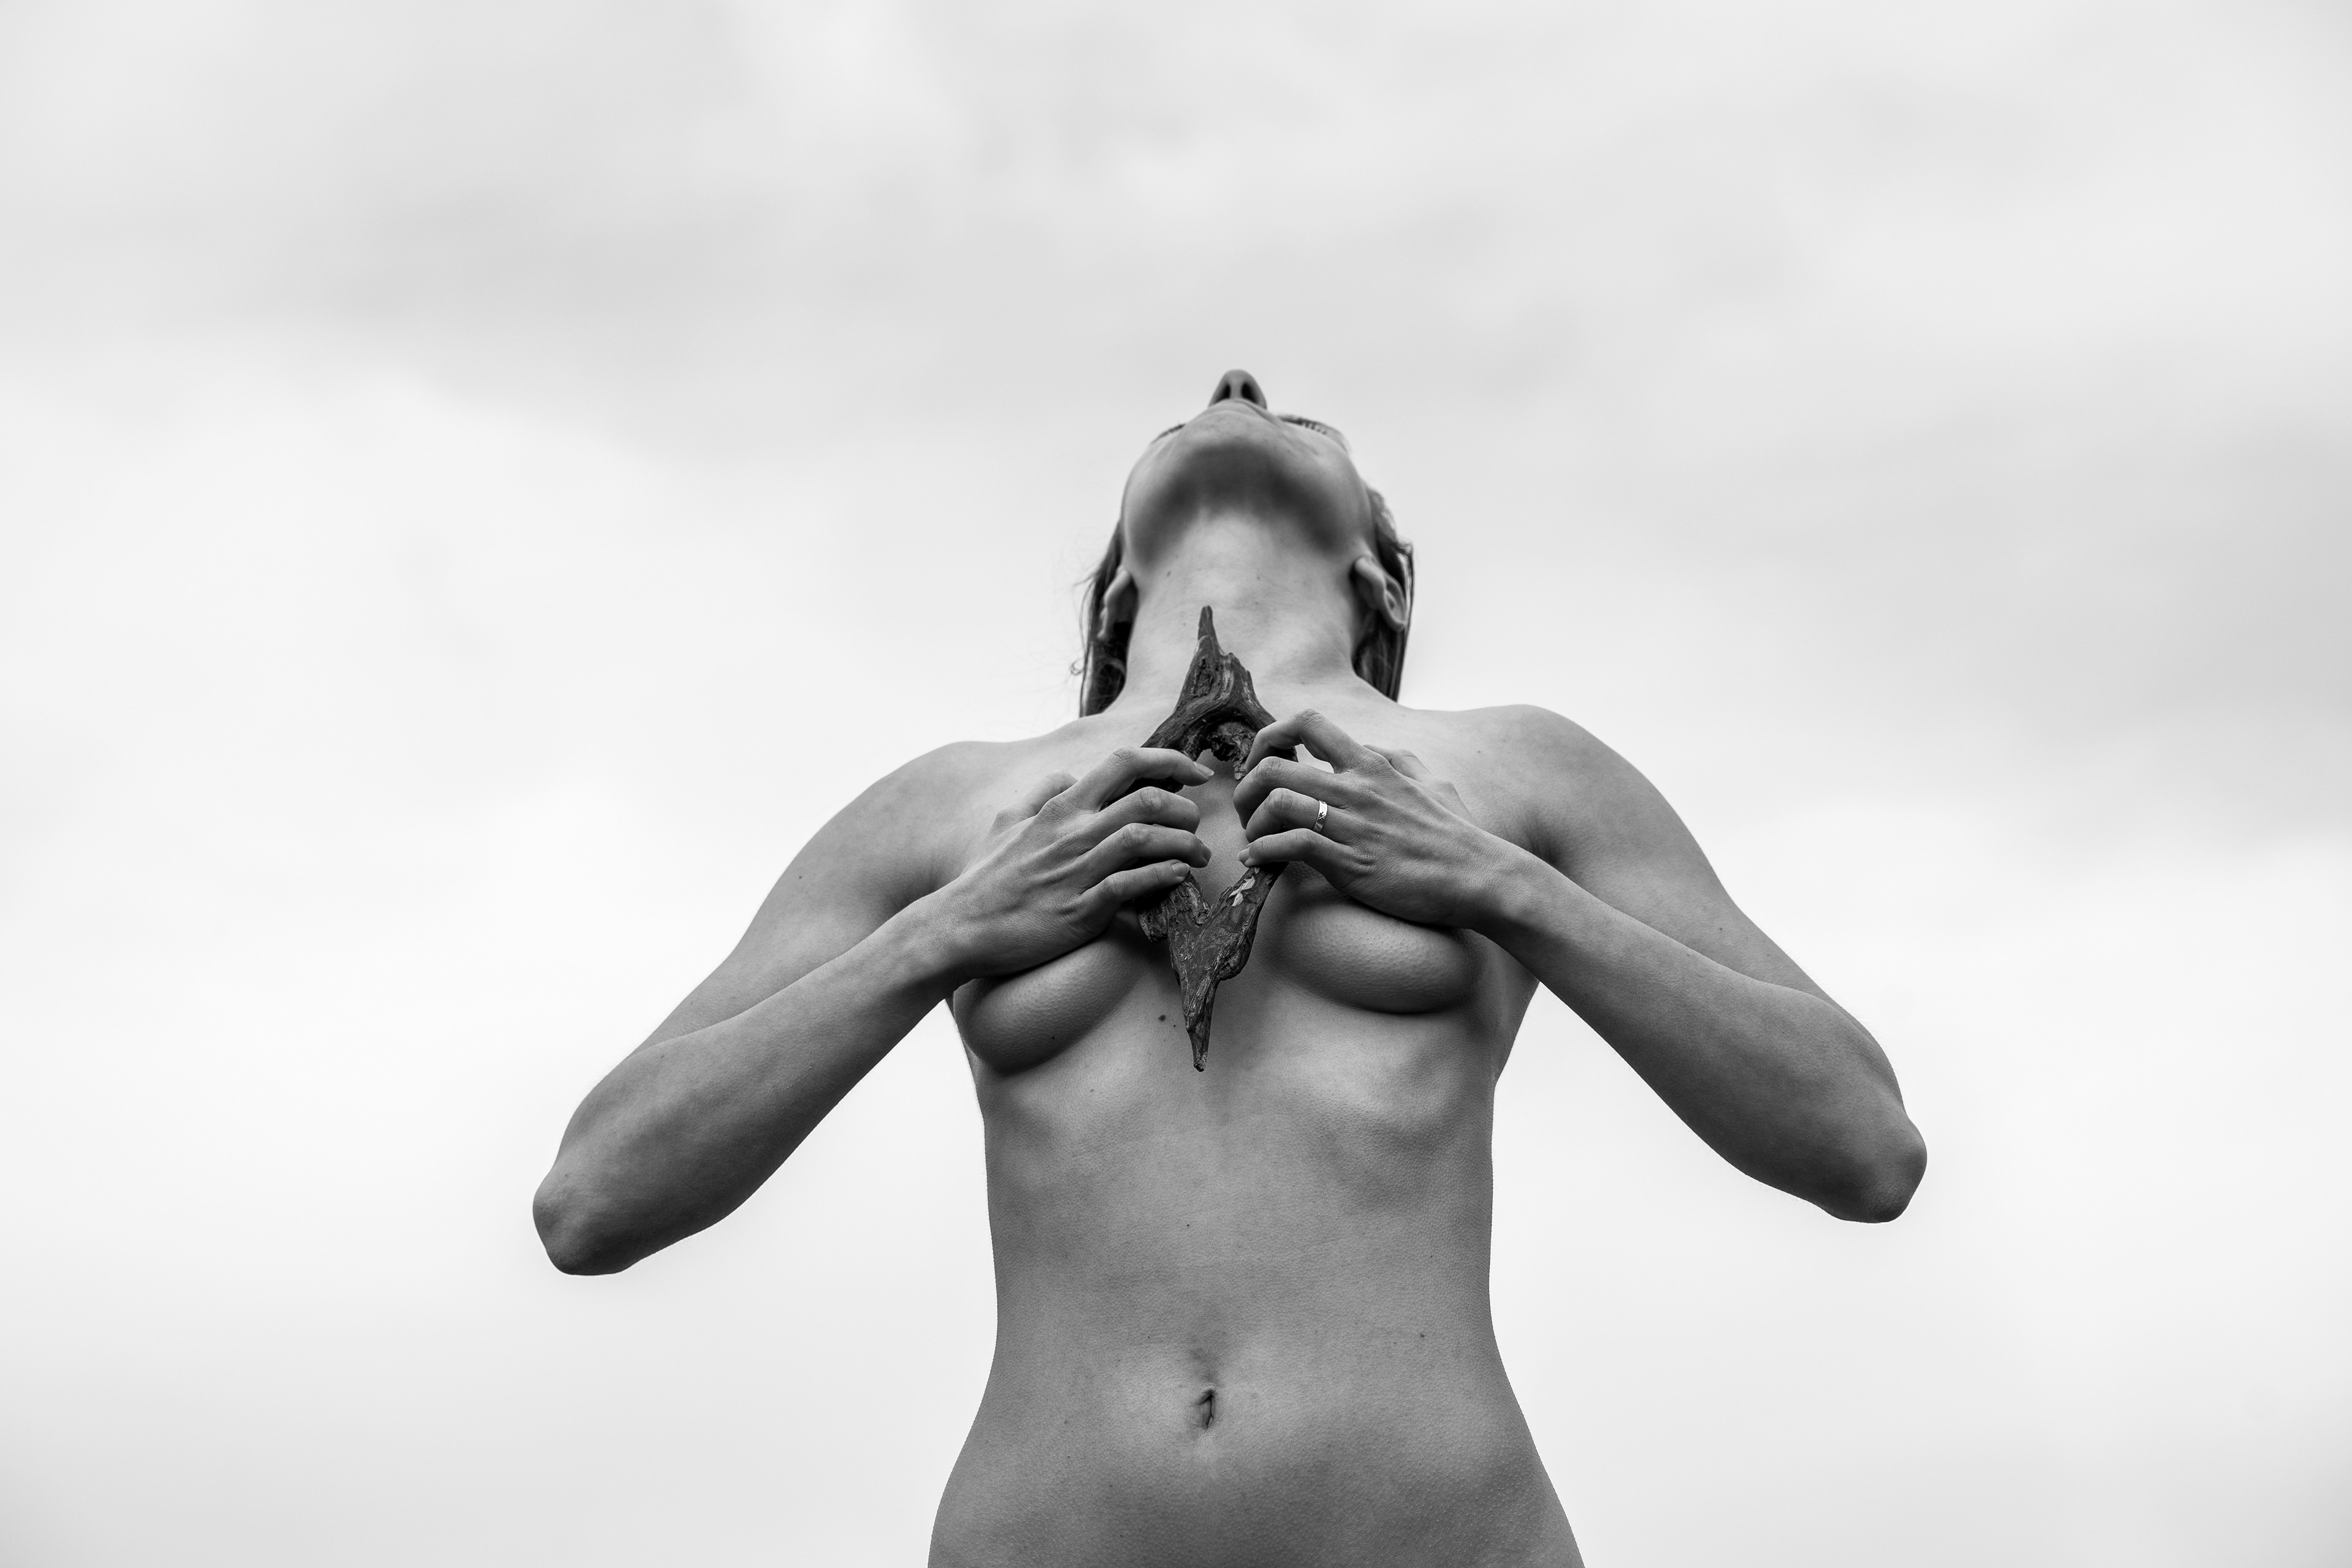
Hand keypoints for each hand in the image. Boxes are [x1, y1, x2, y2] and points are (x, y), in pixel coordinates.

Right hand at [930, 747, 1212, 976]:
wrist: (959, 927)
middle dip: (1186, 809)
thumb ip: (1042, 793)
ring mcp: (1077, 870)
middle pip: (1148, 800)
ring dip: (1185, 845)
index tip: (1198, 773)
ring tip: (1199, 856)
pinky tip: (1179, 877)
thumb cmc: (984, 877)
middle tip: (1197, 826)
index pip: (1125, 762)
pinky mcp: (1080, 910)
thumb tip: (1071, 776)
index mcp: (1061, 807)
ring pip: (1146, 840)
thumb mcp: (1006, 821)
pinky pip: (1132, 885)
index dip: (1171, 760)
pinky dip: (1163, 877)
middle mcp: (1073, 832)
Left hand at [1233, 711, 1512, 929]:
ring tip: (1254, 841)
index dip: (1270, 735)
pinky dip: (1264, 852)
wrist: (1478, 877)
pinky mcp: (1349, 862)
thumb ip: (1397, 760)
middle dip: (1246, 787)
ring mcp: (1351, 825)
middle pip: (1274, 766)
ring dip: (1252, 823)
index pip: (1308, 723)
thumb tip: (1369, 747)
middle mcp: (1356, 788)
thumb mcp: (1431, 781)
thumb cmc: (1457, 834)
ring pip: (1277, 803)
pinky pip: (1291, 845)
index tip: (1263, 760)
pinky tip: (1258, 863)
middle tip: (1247, 810)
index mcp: (1372, 764)